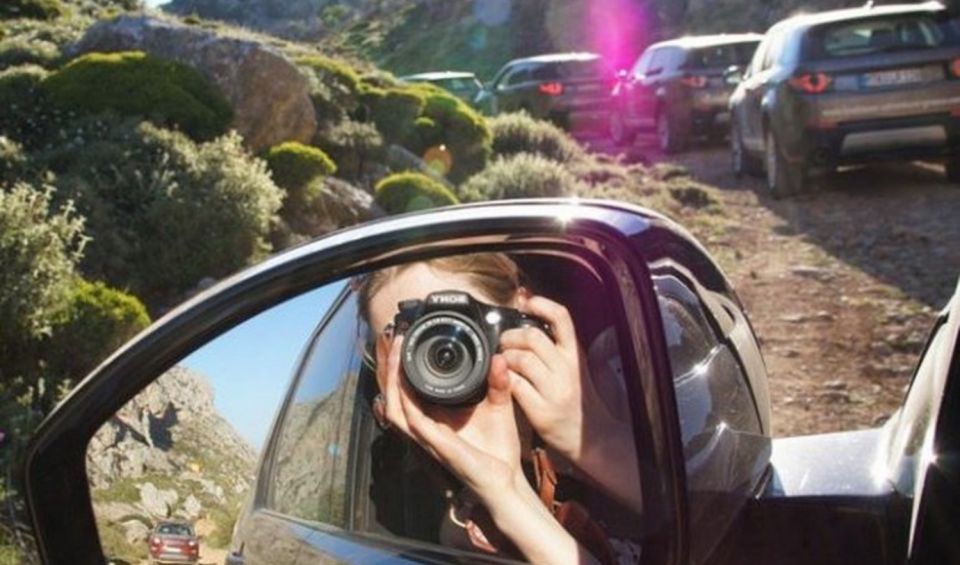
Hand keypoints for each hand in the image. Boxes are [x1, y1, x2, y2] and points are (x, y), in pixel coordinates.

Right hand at [374, 331, 522, 501]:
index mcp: (437, 417)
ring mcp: (429, 436)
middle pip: (395, 395)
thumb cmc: (498, 449)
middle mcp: (428, 426)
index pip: (410, 390)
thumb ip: (498, 382)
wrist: (506, 479)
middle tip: (398, 340)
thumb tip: (498, 357)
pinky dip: (406, 403)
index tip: (407, 342)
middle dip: (392, 367)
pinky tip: (405, 385)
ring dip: (393, 380)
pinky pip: (412, 422)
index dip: (403, 368)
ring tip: (398, 354)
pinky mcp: (437, 445)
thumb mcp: (499, 406)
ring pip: (396, 406)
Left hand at [501, 297, 642, 510]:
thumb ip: (553, 342)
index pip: (562, 319)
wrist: (591, 438)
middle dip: (510, 336)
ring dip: (504, 358)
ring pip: (522, 359)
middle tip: (504, 343)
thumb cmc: (577, 399)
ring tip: (502, 363)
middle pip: (533, 337)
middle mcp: (567, 370)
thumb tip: (527, 301)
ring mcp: (555, 390)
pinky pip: (515, 386)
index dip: (542, 304)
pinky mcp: (542, 411)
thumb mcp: (572, 366)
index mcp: (575, 355)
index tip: (525, 300)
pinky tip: (503, 382)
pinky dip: (503, 380)